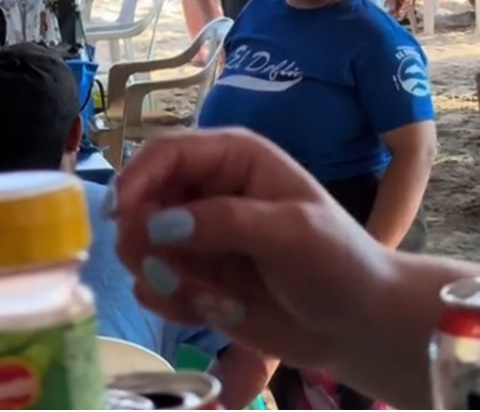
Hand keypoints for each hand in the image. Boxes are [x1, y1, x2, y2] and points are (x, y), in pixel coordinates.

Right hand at [111, 129, 396, 368]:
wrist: (359, 326)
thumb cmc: (338, 264)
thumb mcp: (293, 233)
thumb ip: (226, 222)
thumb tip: (159, 224)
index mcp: (232, 158)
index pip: (165, 153)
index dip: (136, 179)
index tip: (120, 216)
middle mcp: (205, 190)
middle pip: (139, 199)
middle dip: (144, 238)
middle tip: (168, 272)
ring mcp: (194, 236)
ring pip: (138, 245)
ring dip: (165, 276)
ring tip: (212, 296)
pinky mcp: (190, 277)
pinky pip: (151, 284)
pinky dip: (174, 302)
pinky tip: (219, 310)